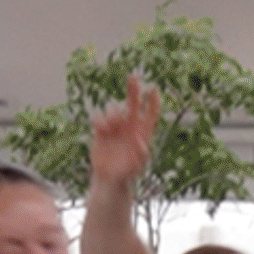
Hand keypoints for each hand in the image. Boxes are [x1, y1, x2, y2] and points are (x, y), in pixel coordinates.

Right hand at [89, 75, 160, 192]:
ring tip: (111, 127)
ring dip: (113, 115)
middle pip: (132, 104)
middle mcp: (130, 126)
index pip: (150, 114)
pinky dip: (99, 121)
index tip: (154, 90)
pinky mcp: (101, 129)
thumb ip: (141, 154)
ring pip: (114, 109)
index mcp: (142, 132)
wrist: (110, 177)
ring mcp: (115, 126)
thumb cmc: (127, 173)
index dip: (153, 102)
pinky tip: (100, 130)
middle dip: (133, 90)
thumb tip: (141, 141)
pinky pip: (98, 117)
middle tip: (132, 77)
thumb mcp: (137, 165)